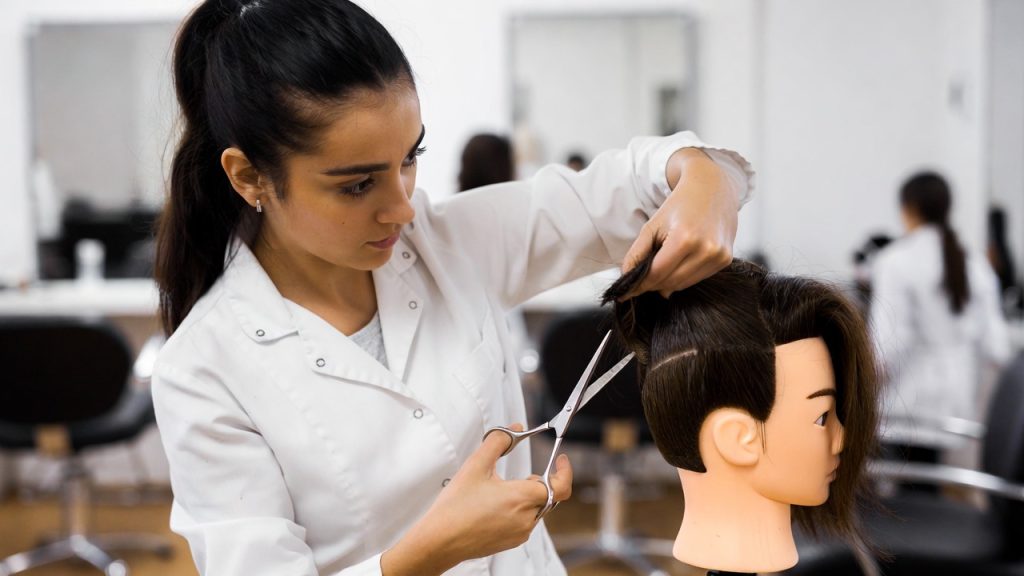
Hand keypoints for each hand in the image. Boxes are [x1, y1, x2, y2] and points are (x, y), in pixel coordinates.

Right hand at [381, 424, 572, 575]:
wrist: (440, 540)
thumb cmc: (455, 508)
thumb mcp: (476, 465)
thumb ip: (498, 441)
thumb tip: (514, 428)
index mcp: (521, 498)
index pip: (560, 486)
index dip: (565, 471)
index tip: (561, 460)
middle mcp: (525, 519)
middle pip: (547, 495)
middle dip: (538, 482)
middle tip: (518, 477)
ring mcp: (520, 533)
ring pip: (536, 508)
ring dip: (527, 496)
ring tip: (499, 493)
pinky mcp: (511, 542)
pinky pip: (525, 521)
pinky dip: (519, 510)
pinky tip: (496, 507)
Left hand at [620, 147, 738, 298]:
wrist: (713, 187)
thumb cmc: (679, 204)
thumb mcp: (653, 225)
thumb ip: (637, 252)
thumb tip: (627, 277)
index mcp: (685, 238)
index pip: (657, 273)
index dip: (639, 284)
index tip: (626, 290)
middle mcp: (706, 250)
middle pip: (670, 282)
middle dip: (652, 284)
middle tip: (641, 279)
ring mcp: (719, 256)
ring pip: (684, 284)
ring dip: (668, 282)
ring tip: (660, 267)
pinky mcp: (726, 260)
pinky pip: (697, 278)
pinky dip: (684, 276)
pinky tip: (679, 262)